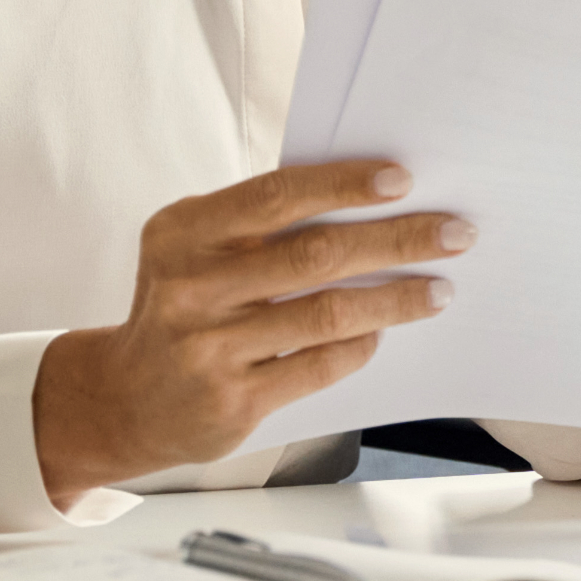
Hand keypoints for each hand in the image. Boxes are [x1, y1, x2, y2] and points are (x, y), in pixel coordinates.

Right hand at [31, 159, 467, 503]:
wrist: (125, 400)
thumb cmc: (185, 307)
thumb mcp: (196, 250)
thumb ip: (260, 225)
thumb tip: (368, 199)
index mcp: (183, 233)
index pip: (276, 195)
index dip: (343, 184)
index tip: (403, 179)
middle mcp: (190, 288)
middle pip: (315, 254)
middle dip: (397, 239)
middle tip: (455, 232)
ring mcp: (209, 349)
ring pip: (327, 313)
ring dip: (396, 298)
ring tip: (439, 289)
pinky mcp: (232, 401)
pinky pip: (318, 365)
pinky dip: (361, 345)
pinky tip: (385, 332)